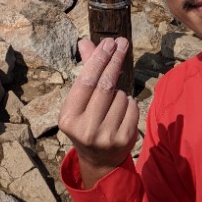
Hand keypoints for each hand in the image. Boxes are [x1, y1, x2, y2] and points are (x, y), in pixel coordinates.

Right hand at [58, 37, 139, 188]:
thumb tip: (85, 42)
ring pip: (121, 96)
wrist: (99, 160)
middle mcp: (85, 129)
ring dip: (120, 90)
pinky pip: (132, 106)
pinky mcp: (125, 139)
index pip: (86, 82)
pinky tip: (121, 110)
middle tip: (122, 43)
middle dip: (115, 61)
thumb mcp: (80, 101)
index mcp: (68, 118)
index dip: (98, 59)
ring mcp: (106, 136)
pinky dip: (129, 102)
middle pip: (105, 86)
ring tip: (111, 102)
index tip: (108, 42)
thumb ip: (85, 71)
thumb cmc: (87, 122)